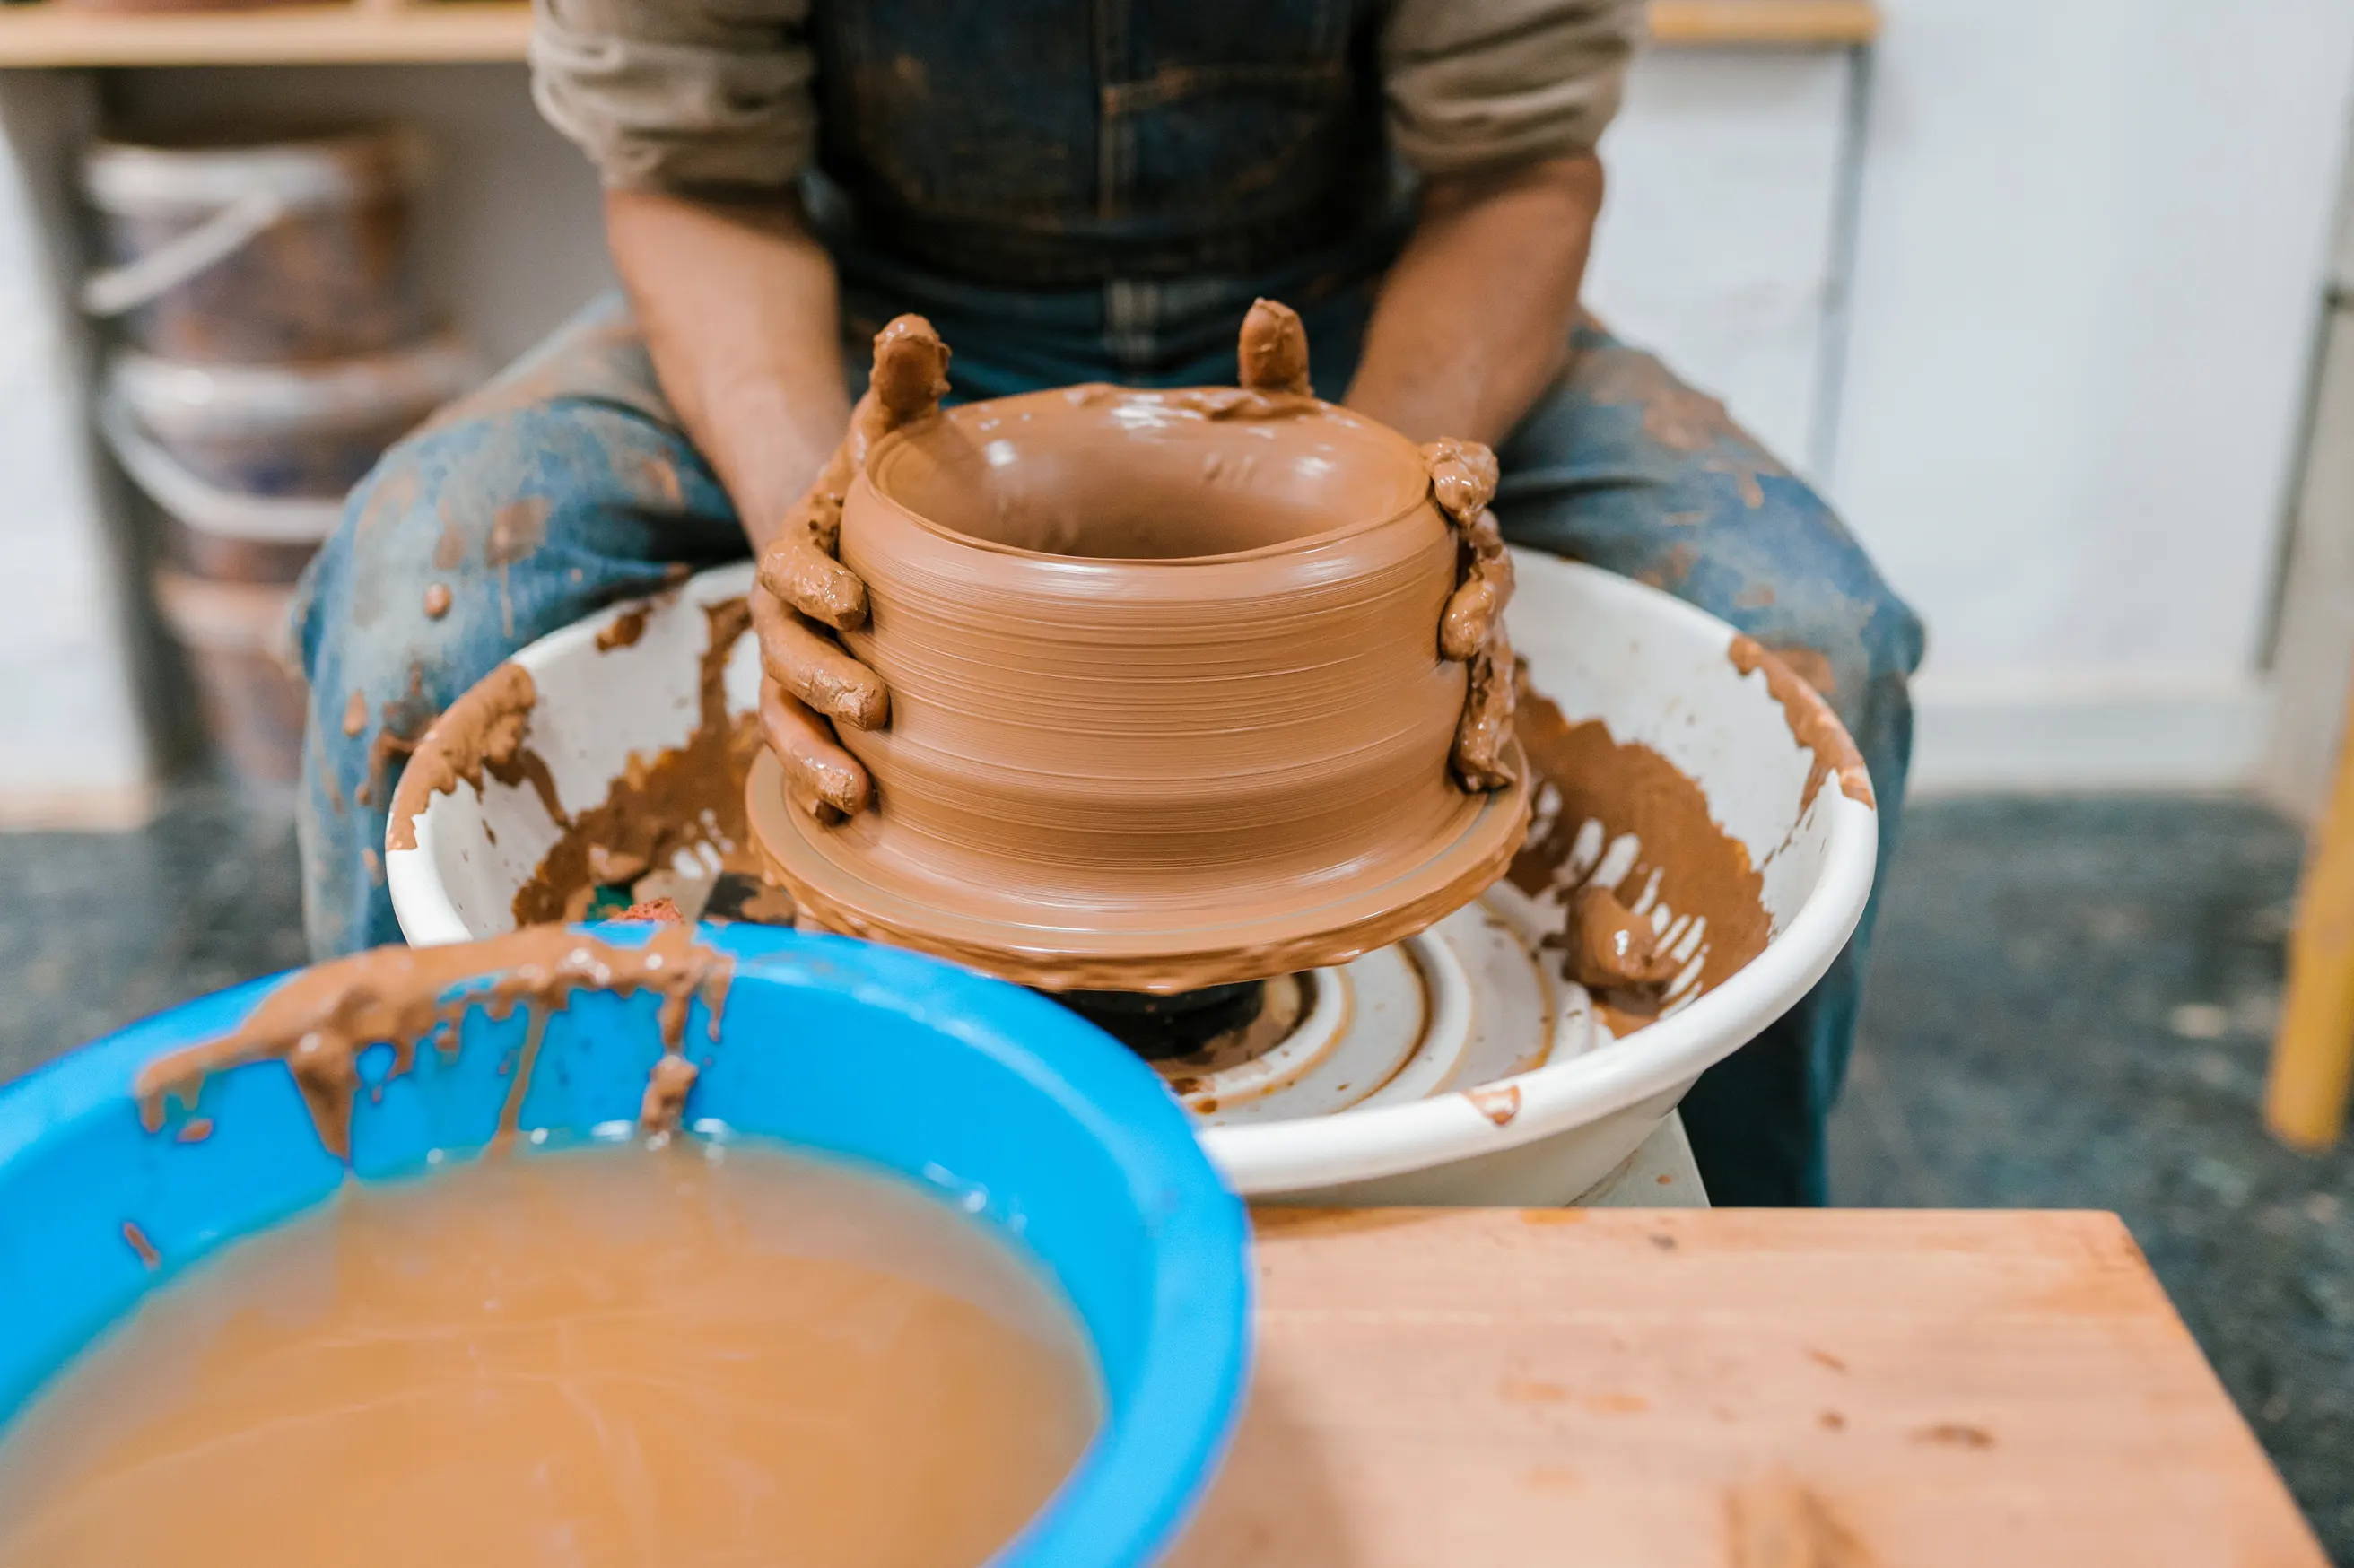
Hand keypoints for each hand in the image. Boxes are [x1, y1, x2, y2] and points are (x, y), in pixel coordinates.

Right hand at [751, 315, 949, 821]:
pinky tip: (849, 832)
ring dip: (815, 757)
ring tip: (856, 795)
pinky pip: (803, 756)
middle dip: (822, 683)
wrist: (842, 535)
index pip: (793, 570)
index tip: (859, 603)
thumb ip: (897, 386)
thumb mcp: (886, 433)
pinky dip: (817, 791)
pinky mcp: (815, 714)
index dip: (817, 587)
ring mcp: (794, 671)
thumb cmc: (876, 485)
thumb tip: (913, 329)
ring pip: (786, 719)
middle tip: (873, 704)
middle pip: (786, 657)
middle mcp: (785, 618)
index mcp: (799, 551)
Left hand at [1249, 299, 1517, 790]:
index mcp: (1430, 489)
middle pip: (1489, 573)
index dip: (1464, 481)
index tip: (1455, 492)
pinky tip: (1481, 784)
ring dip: (1489, 694)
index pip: (1465, 474)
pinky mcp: (1446, 672)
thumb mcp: (1297, 423)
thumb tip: (1264, 312)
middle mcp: (1458, 554)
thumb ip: (1285, 378)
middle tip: (1461, 634)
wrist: (1353, 524)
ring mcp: (1458, 615)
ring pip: (1490, 651)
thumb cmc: (1317, 475)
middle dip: (1482, 604)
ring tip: (1478, 743)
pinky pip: (1475, 703)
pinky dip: (1481, 737)